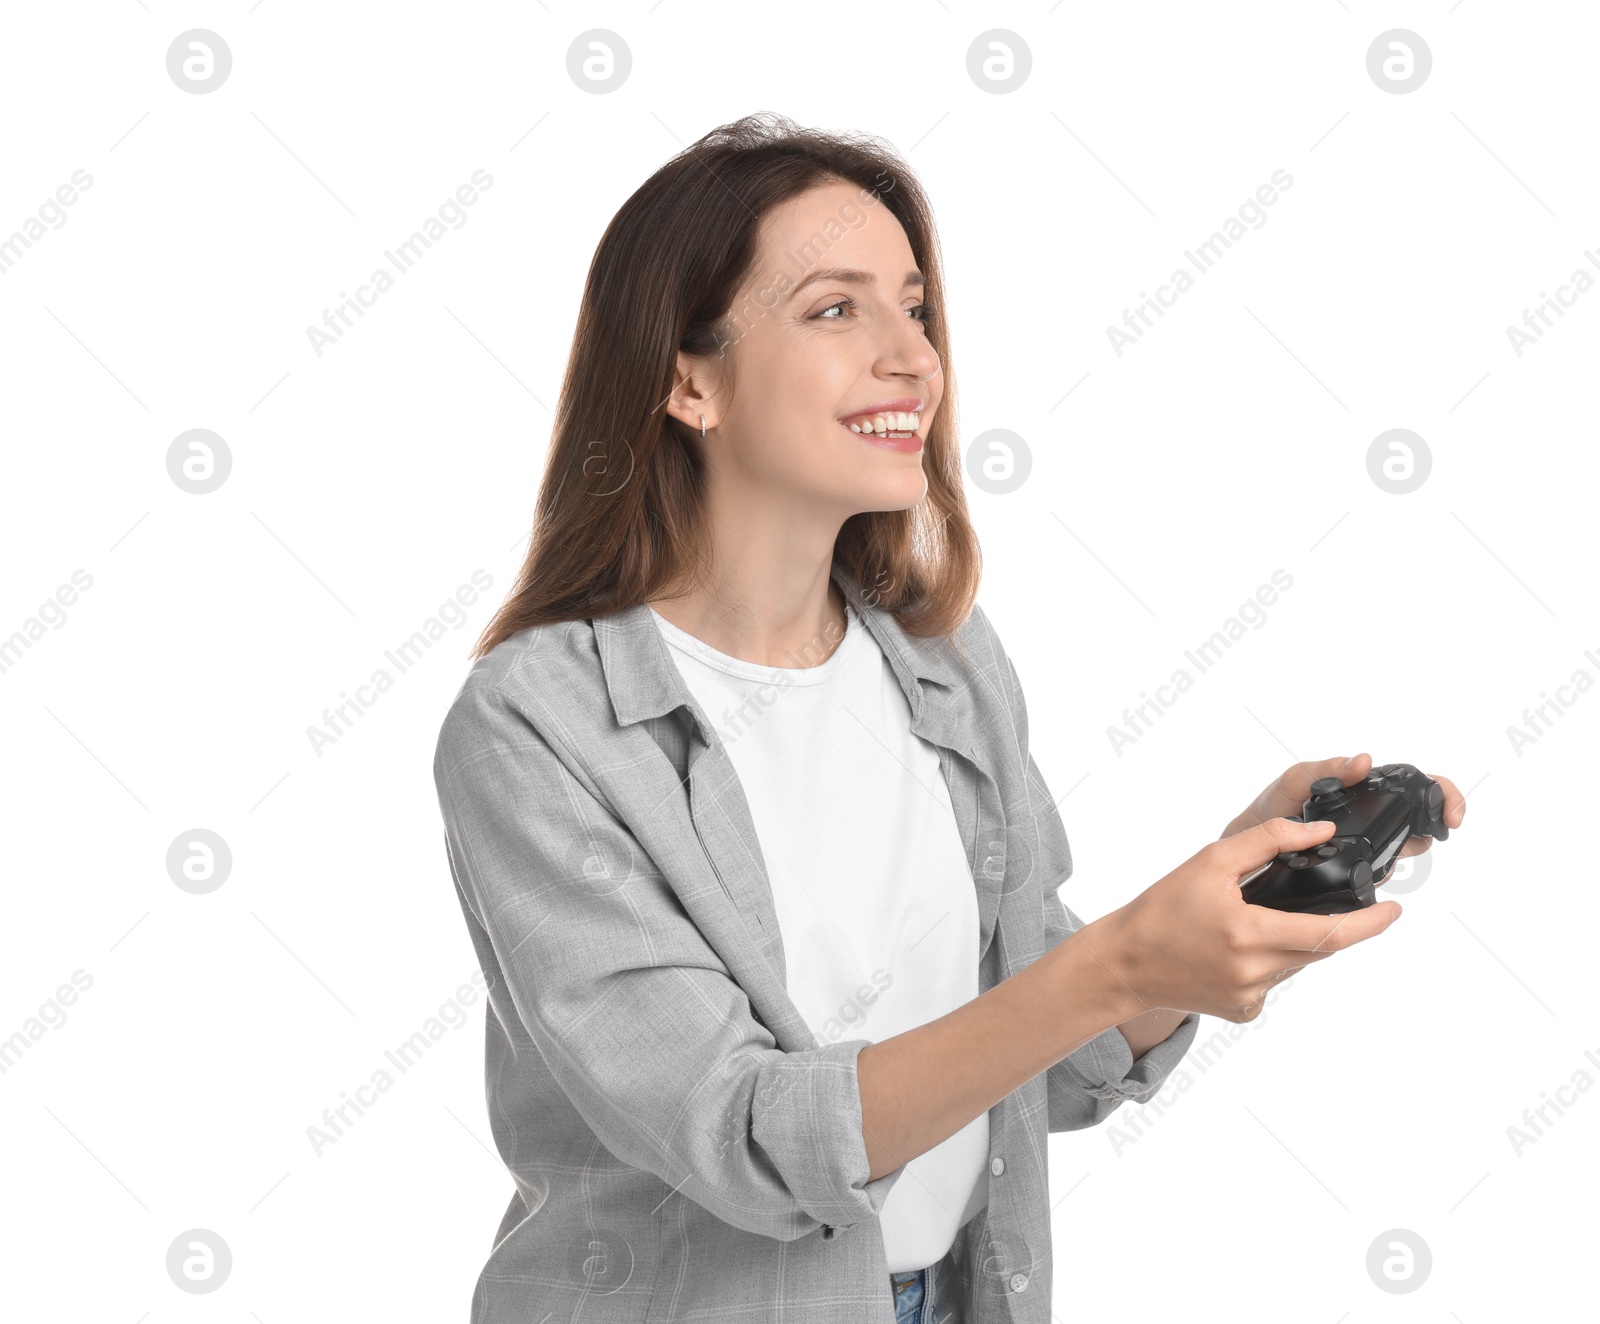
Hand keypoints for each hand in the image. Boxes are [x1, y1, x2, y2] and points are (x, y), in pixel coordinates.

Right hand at [1087, 817, 1402, 1023]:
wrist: (1124, 963)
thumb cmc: (1161, 908)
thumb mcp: (1211, 861)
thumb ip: (1269, 841)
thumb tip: (1320, 832)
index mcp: (1250, 935)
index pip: (1329, 933)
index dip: (1370, 924)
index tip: (1396, 910)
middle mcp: (1256, 973)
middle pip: (1319, 948)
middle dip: (1330, 924)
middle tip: (1326, 902)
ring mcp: (1251, 998)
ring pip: (1297, 964)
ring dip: (1294, 941)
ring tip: (1257, 919)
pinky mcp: (1244, 1013)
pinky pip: (1275, 982)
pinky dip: (1269, 961)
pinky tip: (1236, 949)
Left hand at [1220, 753, 1465, 861]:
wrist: (1237, 854)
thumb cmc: (1265, 813)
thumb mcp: (1292, 784)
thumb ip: (1324, 770)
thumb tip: (1363, 760)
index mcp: (1357, 792)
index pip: (1412, 785)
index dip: (1441, 793)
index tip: (1451, 813)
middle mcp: (1366, 820)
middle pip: (1417, 819)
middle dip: (1433, 824)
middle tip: (1430, 835)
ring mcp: (1362, 848)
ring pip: (1402, 849)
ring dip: (1407, 849)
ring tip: (1394, 849)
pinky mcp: (1350, 874)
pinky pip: (1377, 874)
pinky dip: (1382, 872)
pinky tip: (1373, 871)